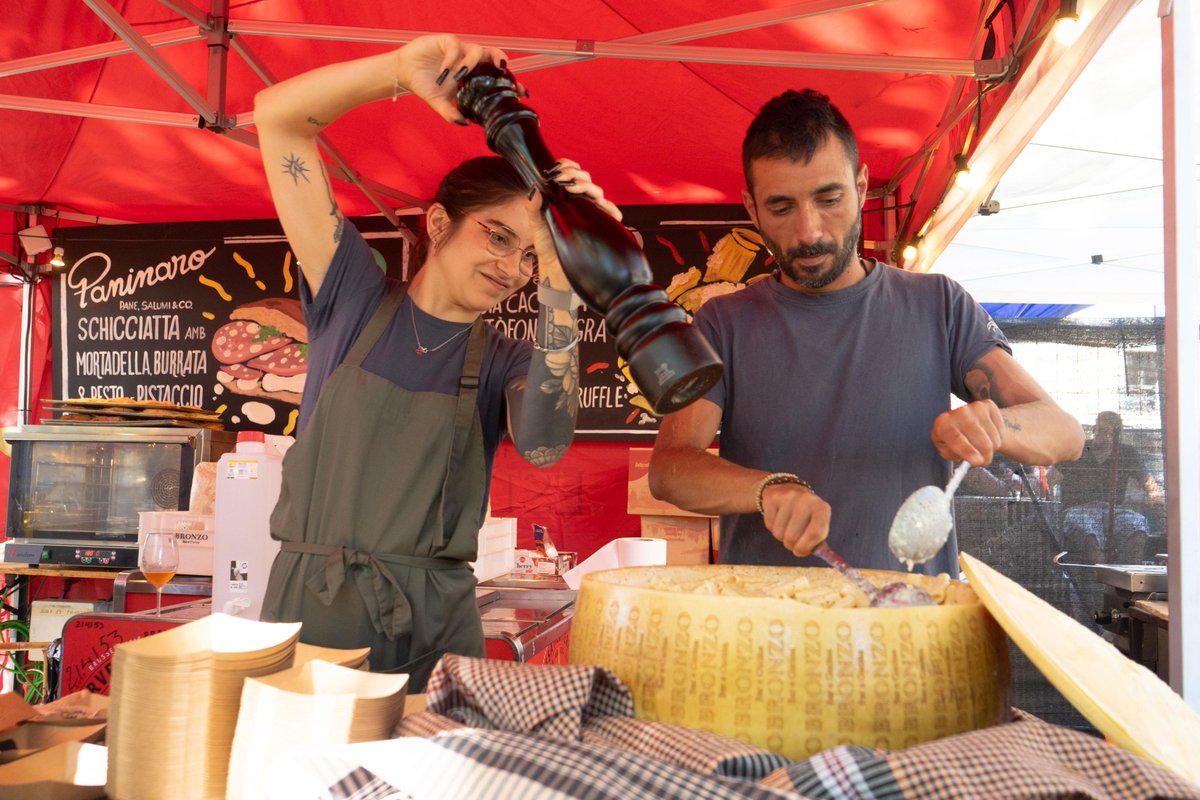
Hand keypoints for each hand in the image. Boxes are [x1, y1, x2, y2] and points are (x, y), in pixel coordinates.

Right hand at [395, 34, 509, 124]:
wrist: (405, 72)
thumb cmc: (427, 86)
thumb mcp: (439, 104)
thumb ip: (451, 114)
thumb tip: (465, 124)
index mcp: (476, 74)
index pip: (499, 76)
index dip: (513, 82)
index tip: (524, 93)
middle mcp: (472, 61)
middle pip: (494, 54)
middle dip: (501, 60)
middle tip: (503, 69)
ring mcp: (461, 50)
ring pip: (476, 50)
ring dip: (471, 63)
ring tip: (460, 77)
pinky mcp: (447, 41)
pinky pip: (455, 48)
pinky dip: (452, 60)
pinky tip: (445, 73)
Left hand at [525, 158, 622, 277]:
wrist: (554, 268)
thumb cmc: (547, 245)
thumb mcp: (536, 224)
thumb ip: (533, 207)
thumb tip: (534, 189)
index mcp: (566, 197)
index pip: (573, 174)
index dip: (568, 166)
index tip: (558, 166)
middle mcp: (581, 202)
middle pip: (586, 180)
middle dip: (575, 175)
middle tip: (560, 178)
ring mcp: (591, 213)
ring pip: (598, 193)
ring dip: (587, 186)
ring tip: (572, 188)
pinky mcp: (600, 226)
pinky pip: (612, 214)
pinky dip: (610, 208)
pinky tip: (599, 206)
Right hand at [761, 483, 830, 557]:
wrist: (787, 489)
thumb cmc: (806, 515)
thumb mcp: (817, 524)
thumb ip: (819, 542)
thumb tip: (827, 558)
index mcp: (822, 508)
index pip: (815, 534)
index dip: (805, 548)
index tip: (800, 551)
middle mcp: (806, 500)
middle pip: (793, 537)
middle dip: (791, 545)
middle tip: (793, 540)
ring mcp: (788, 497)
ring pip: (779, 533)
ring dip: (781, 536)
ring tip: (786, 526)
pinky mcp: (773, 498)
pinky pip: (769, 525)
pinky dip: (773, 527)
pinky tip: (779, 518)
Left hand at [931, 399, 1003, 465]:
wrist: (963, 421)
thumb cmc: (952, 440)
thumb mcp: (947, 450)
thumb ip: (957, 455)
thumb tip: (977, 459)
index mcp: (943, 424)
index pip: (956, 438)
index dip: (967, 450)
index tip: (978, 461)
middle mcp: (959, 412)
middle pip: (982, 442)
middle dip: (985, 457)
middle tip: (981, 460)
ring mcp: (975, 407)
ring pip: (994, 439)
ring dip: (991, 448)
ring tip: (980, 444)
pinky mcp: (989, 405)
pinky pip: (1001, 431)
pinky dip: (996, 438)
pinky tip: (986, 434)